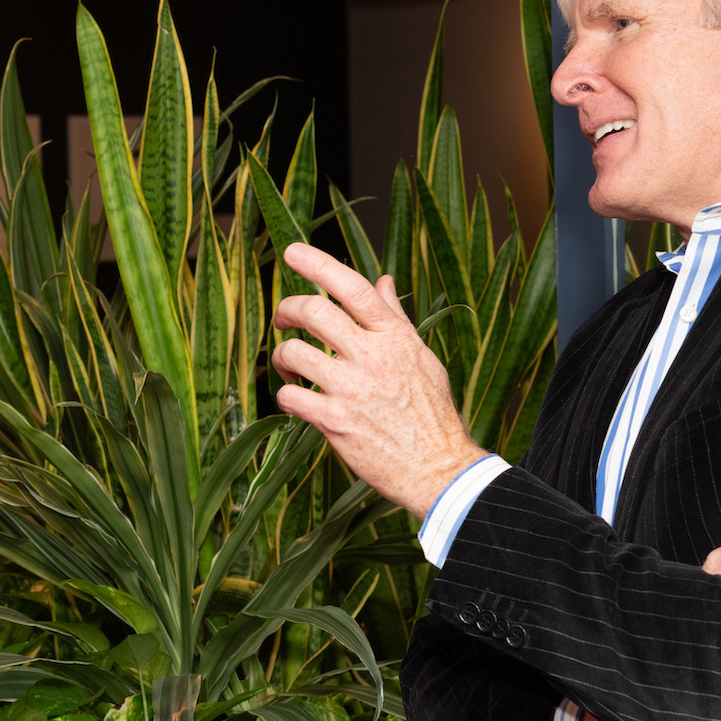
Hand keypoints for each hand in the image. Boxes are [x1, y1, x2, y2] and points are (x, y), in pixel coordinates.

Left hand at [269, 244, 484, 514]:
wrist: (438, 468)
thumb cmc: (432, 414)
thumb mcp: (422, 358)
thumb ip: (396, 319)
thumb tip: (383, 282)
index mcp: (393, 337)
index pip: (352, 288)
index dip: (317, 263)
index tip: (292, 251)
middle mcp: (371, 356)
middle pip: (312, 311)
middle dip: (286, 310)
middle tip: (283, 320)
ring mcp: (351, 389)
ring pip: (294, 352)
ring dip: (282, 357)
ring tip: (291, 369)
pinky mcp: (335, 422)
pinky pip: (291, 396)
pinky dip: (286, 395)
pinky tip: (296, 401)